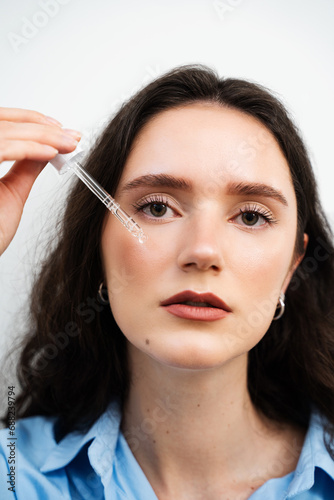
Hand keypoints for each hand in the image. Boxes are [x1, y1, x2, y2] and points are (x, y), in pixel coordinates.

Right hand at [0, 107, 80, 255]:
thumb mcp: (11, 192)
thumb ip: (26, 166)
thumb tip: (47, 146)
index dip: (28, 119)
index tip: (59, 127)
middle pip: (1, 122)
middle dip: (41, 126)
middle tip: (70, 136)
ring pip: (4, 132)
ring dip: (42, 135)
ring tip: (68, 145)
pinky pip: (2, 149)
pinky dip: (29, 148)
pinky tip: (51, 153)